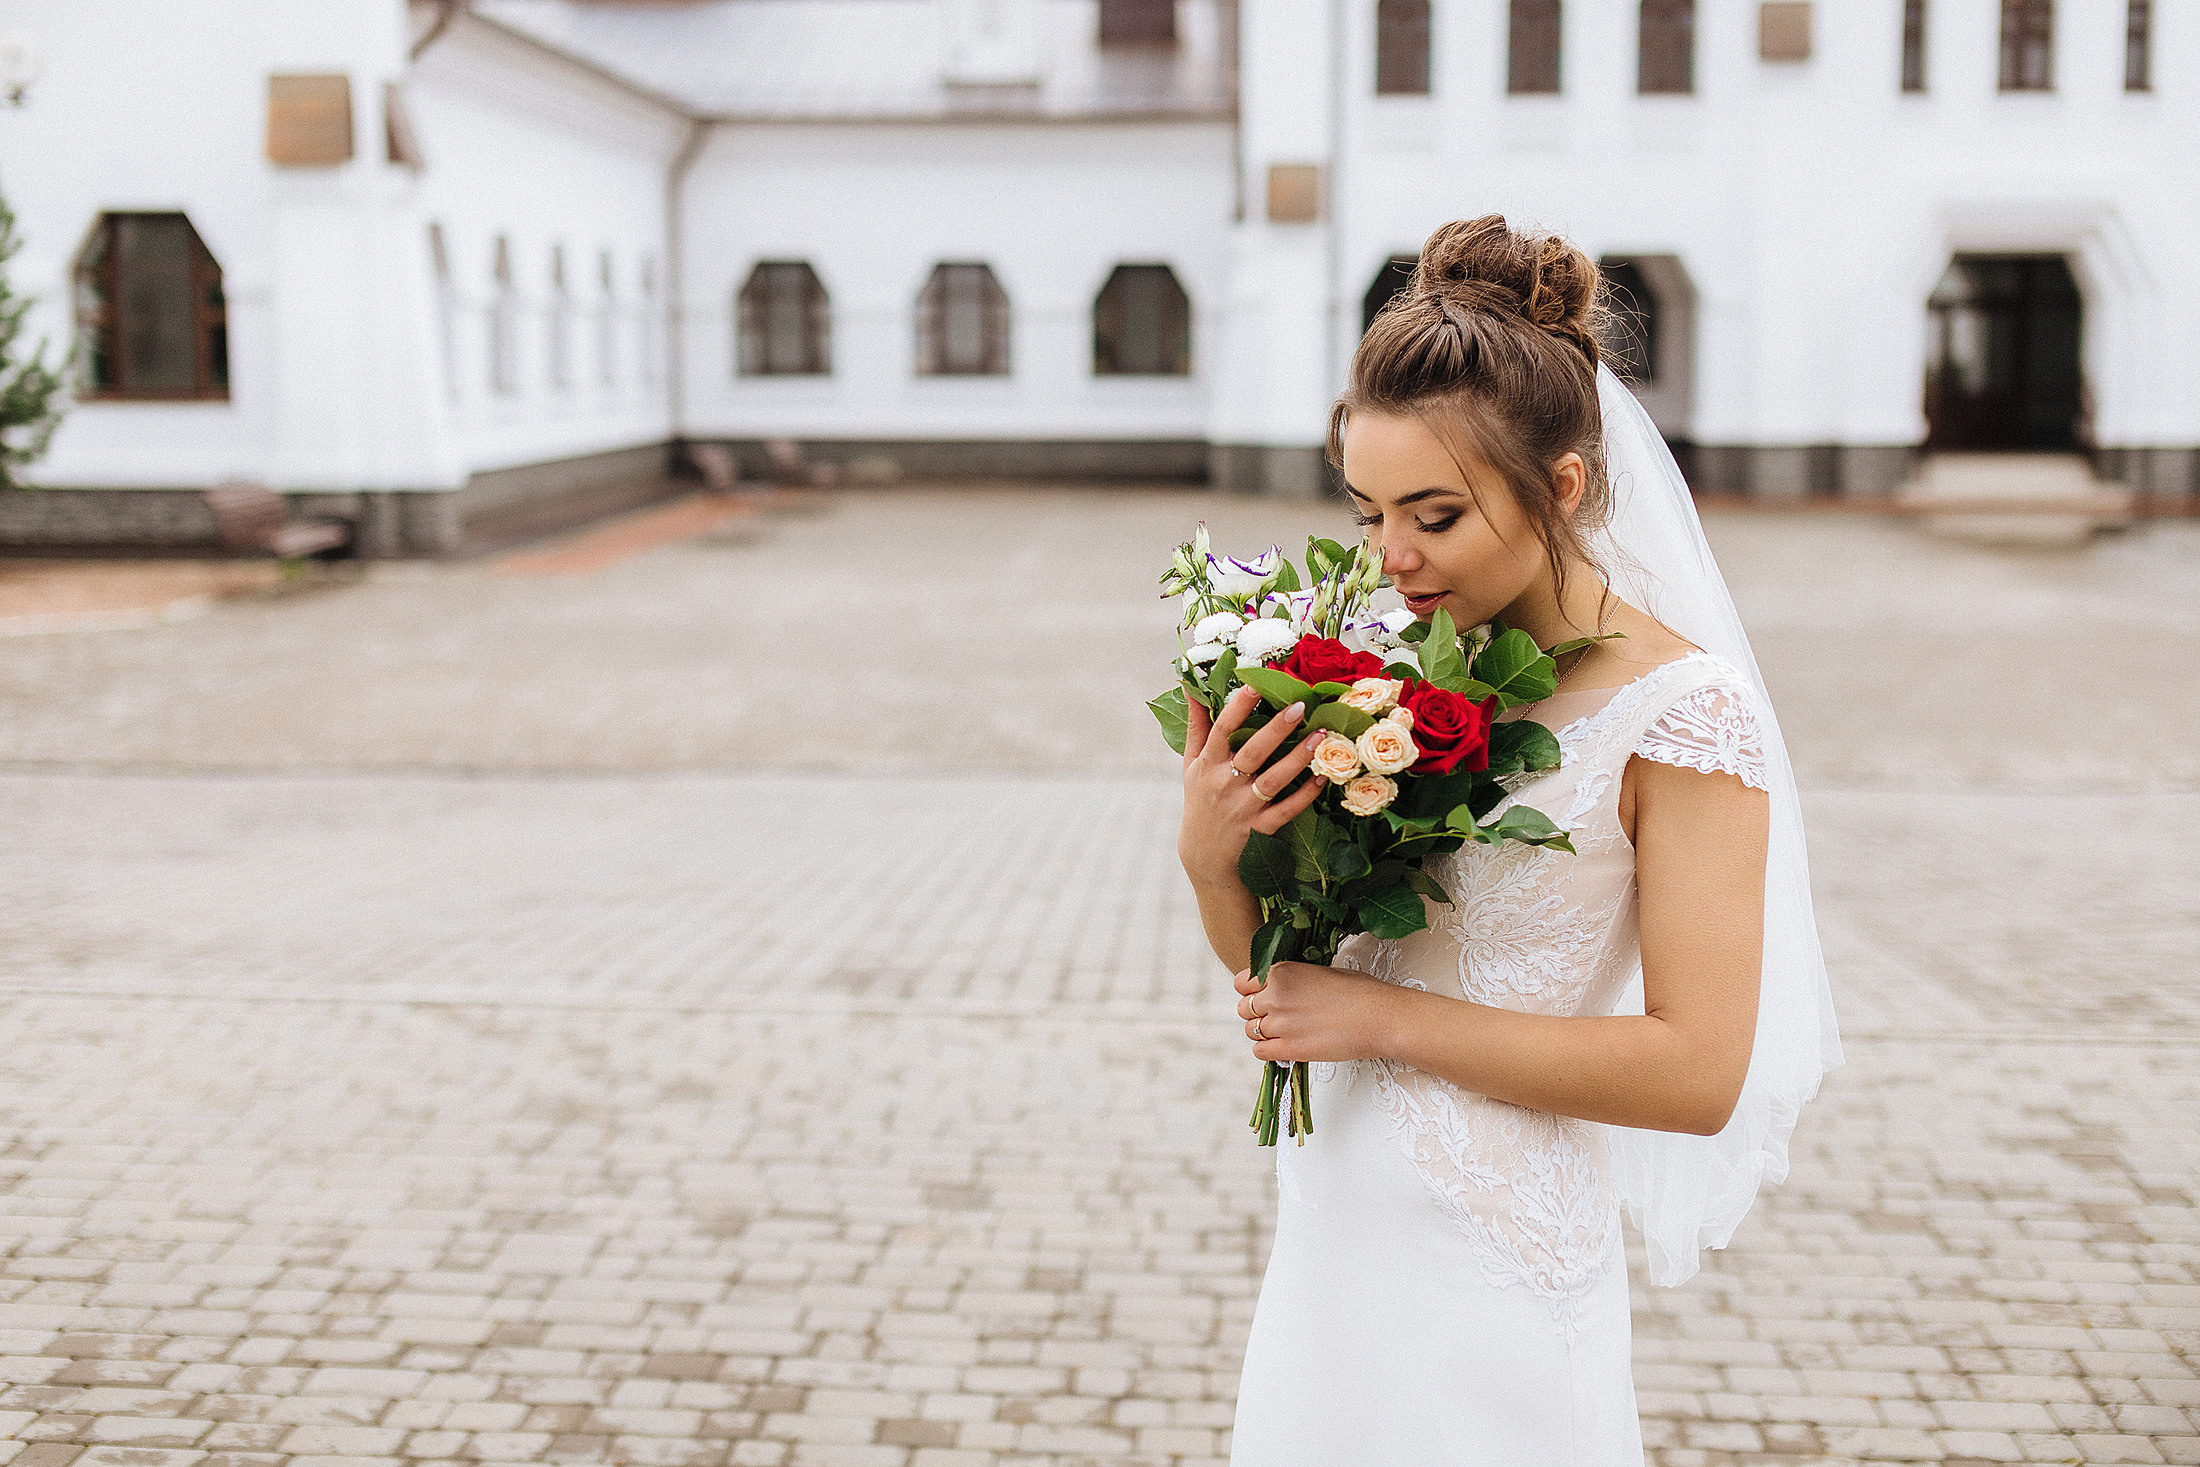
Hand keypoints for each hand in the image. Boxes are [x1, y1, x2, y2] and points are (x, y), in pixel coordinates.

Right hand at [1177, 684, 1326, 890]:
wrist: (1204, 852)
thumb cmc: (1200, 797)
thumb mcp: (1191, 761)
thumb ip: (1196, 723)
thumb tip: (1189, 684)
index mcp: (1207, 764)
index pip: (1221, 730)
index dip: (1237, 707)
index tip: (1254, 683)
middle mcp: (1224, 784)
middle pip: (1252, 752)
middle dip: (1276, 729)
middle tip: (1299, 706)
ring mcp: (1243, 807)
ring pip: (1273, 780)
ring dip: (1298, 758)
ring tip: (1321, 735)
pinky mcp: (1259, 827)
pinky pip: (1286, 810)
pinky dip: (1305, 795)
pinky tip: (1322, 777)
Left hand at [1235, 961, 1406, 1063]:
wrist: (1380, 1017)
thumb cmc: (1361, 993)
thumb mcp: (1321, 972)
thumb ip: (1293, 979)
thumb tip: (1282, 988)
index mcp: (1282, 971)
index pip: (1243, 983)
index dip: (1251, 992)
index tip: (1262, 998)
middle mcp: (1275, 995)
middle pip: (1244, 1009)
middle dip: (1257, 1014)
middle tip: (1276, 1018)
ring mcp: (1280, 1022)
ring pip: (1250, 1031)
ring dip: (1264, 1033)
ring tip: (1285, 1033)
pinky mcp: (1289, 1048)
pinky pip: (1259, 1051)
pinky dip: (1269, 1051)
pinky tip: (1285, 1047)